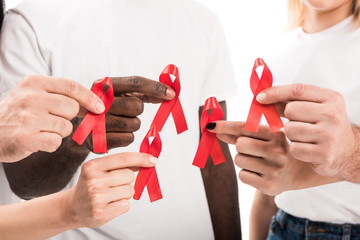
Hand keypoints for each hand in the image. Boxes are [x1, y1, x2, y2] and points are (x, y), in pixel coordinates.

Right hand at [0, 75, 104, 162]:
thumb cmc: (17, 114)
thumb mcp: (33, 95)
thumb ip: (60, 95)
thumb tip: (94, 102)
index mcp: (34, 83)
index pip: (71, 86)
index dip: (90, 98)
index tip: (100, 107)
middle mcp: (30, 97)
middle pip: (72, 108)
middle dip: (68, 117)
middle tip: (51, 120)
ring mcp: (27, 118)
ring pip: (66, 127)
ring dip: (59, 132)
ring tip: (41, 130)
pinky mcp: (26, 138)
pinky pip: (56, 142)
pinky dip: (50, 144)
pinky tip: (37, 140)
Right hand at [64, 152, 156, 227]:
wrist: (71, 208)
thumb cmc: (90, 186)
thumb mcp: (99, 171)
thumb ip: (120, 165)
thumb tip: (147, 160)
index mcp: (92, 166)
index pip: (123, 159)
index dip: (141, 158)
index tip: (154, 160)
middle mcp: (93, 180)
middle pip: (129, 176)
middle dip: (127, 181)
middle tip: (113, 186)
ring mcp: (96, 197)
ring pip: (129, 191)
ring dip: (124, 194)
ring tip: (109, 196)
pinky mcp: (101, 212)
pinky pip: (126, 205)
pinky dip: (122, 205)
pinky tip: (109, 205)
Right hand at [77, 76, 174, 151]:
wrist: (82, 130)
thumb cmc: (108, 109)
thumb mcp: (120, 94)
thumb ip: (143, 93)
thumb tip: (169, 94)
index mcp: (104, 85)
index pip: (135, 83)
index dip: (156, 88)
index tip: (172, 94)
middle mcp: (98, 101)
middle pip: (136, 105)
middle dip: (138, 110)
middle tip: (127, 111)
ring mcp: (97, 121)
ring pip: (135, 124)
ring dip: (133, 124)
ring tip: (119, 123)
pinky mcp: (99, 140)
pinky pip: (129, 139)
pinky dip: (127, 137)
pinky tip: (116, 134)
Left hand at [208, 121, 336, 194]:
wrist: (294, 172)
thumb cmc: (272, 150)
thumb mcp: (263, 138)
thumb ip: (239, 133)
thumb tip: (215, 129)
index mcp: (276, 134)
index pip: (245, 127)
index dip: (225, 126)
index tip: (211, 126)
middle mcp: (278, 151)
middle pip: (240, 144)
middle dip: (240, 147)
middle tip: (252, 151)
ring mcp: (275, 169)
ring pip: (239, 160)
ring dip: (242, 161)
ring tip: (257, 162)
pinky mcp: (269, 185)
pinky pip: (242, 175)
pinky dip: (246, 174)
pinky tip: (259, 173)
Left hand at [256, 83, 357, 179]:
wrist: (347, 153)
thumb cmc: (325, 127)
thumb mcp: (315, 108)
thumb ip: (290, 101)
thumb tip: (263, 97)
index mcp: (331, 99)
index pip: (297, 90)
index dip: (275, 92)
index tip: (260, 97)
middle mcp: (333, 115)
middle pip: (291, 110)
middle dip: (289, 118)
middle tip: (300, 124)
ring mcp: (330, 135)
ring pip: (290, 130)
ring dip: (292, 135)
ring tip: (304, 137)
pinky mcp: (324, 154)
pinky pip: (294, 148)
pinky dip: (296, 149)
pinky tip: (307, 149)